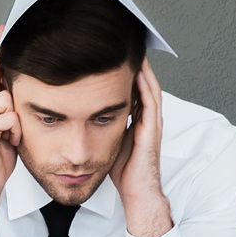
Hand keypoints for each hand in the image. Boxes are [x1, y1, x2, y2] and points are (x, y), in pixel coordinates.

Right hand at [0, 27, 20, 236]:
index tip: (2, 31)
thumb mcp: (8, 131)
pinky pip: (7, 116)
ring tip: (14, 135)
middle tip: (4, 33)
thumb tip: (22, 98)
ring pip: (6, 98)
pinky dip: (14, 130)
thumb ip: (11, 113)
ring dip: (16, 117)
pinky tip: (11, 142)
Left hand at [110, 57, 173, 236]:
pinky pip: (151, 102)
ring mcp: (152, 122)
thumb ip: (103, 126)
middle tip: (127, 44)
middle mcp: (147, 118)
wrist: (137, 192)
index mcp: (138, 120)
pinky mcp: (152, 129)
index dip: (126, 72)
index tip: (115, 56)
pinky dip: (145, 85)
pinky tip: (138, 71)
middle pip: (144, 82)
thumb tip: (83, 117)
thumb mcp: (109, 142)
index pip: (134, 88)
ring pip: (150, 87)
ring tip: (134, 49)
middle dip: (136, 64)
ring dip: (143, 68)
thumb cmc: (123, 172)